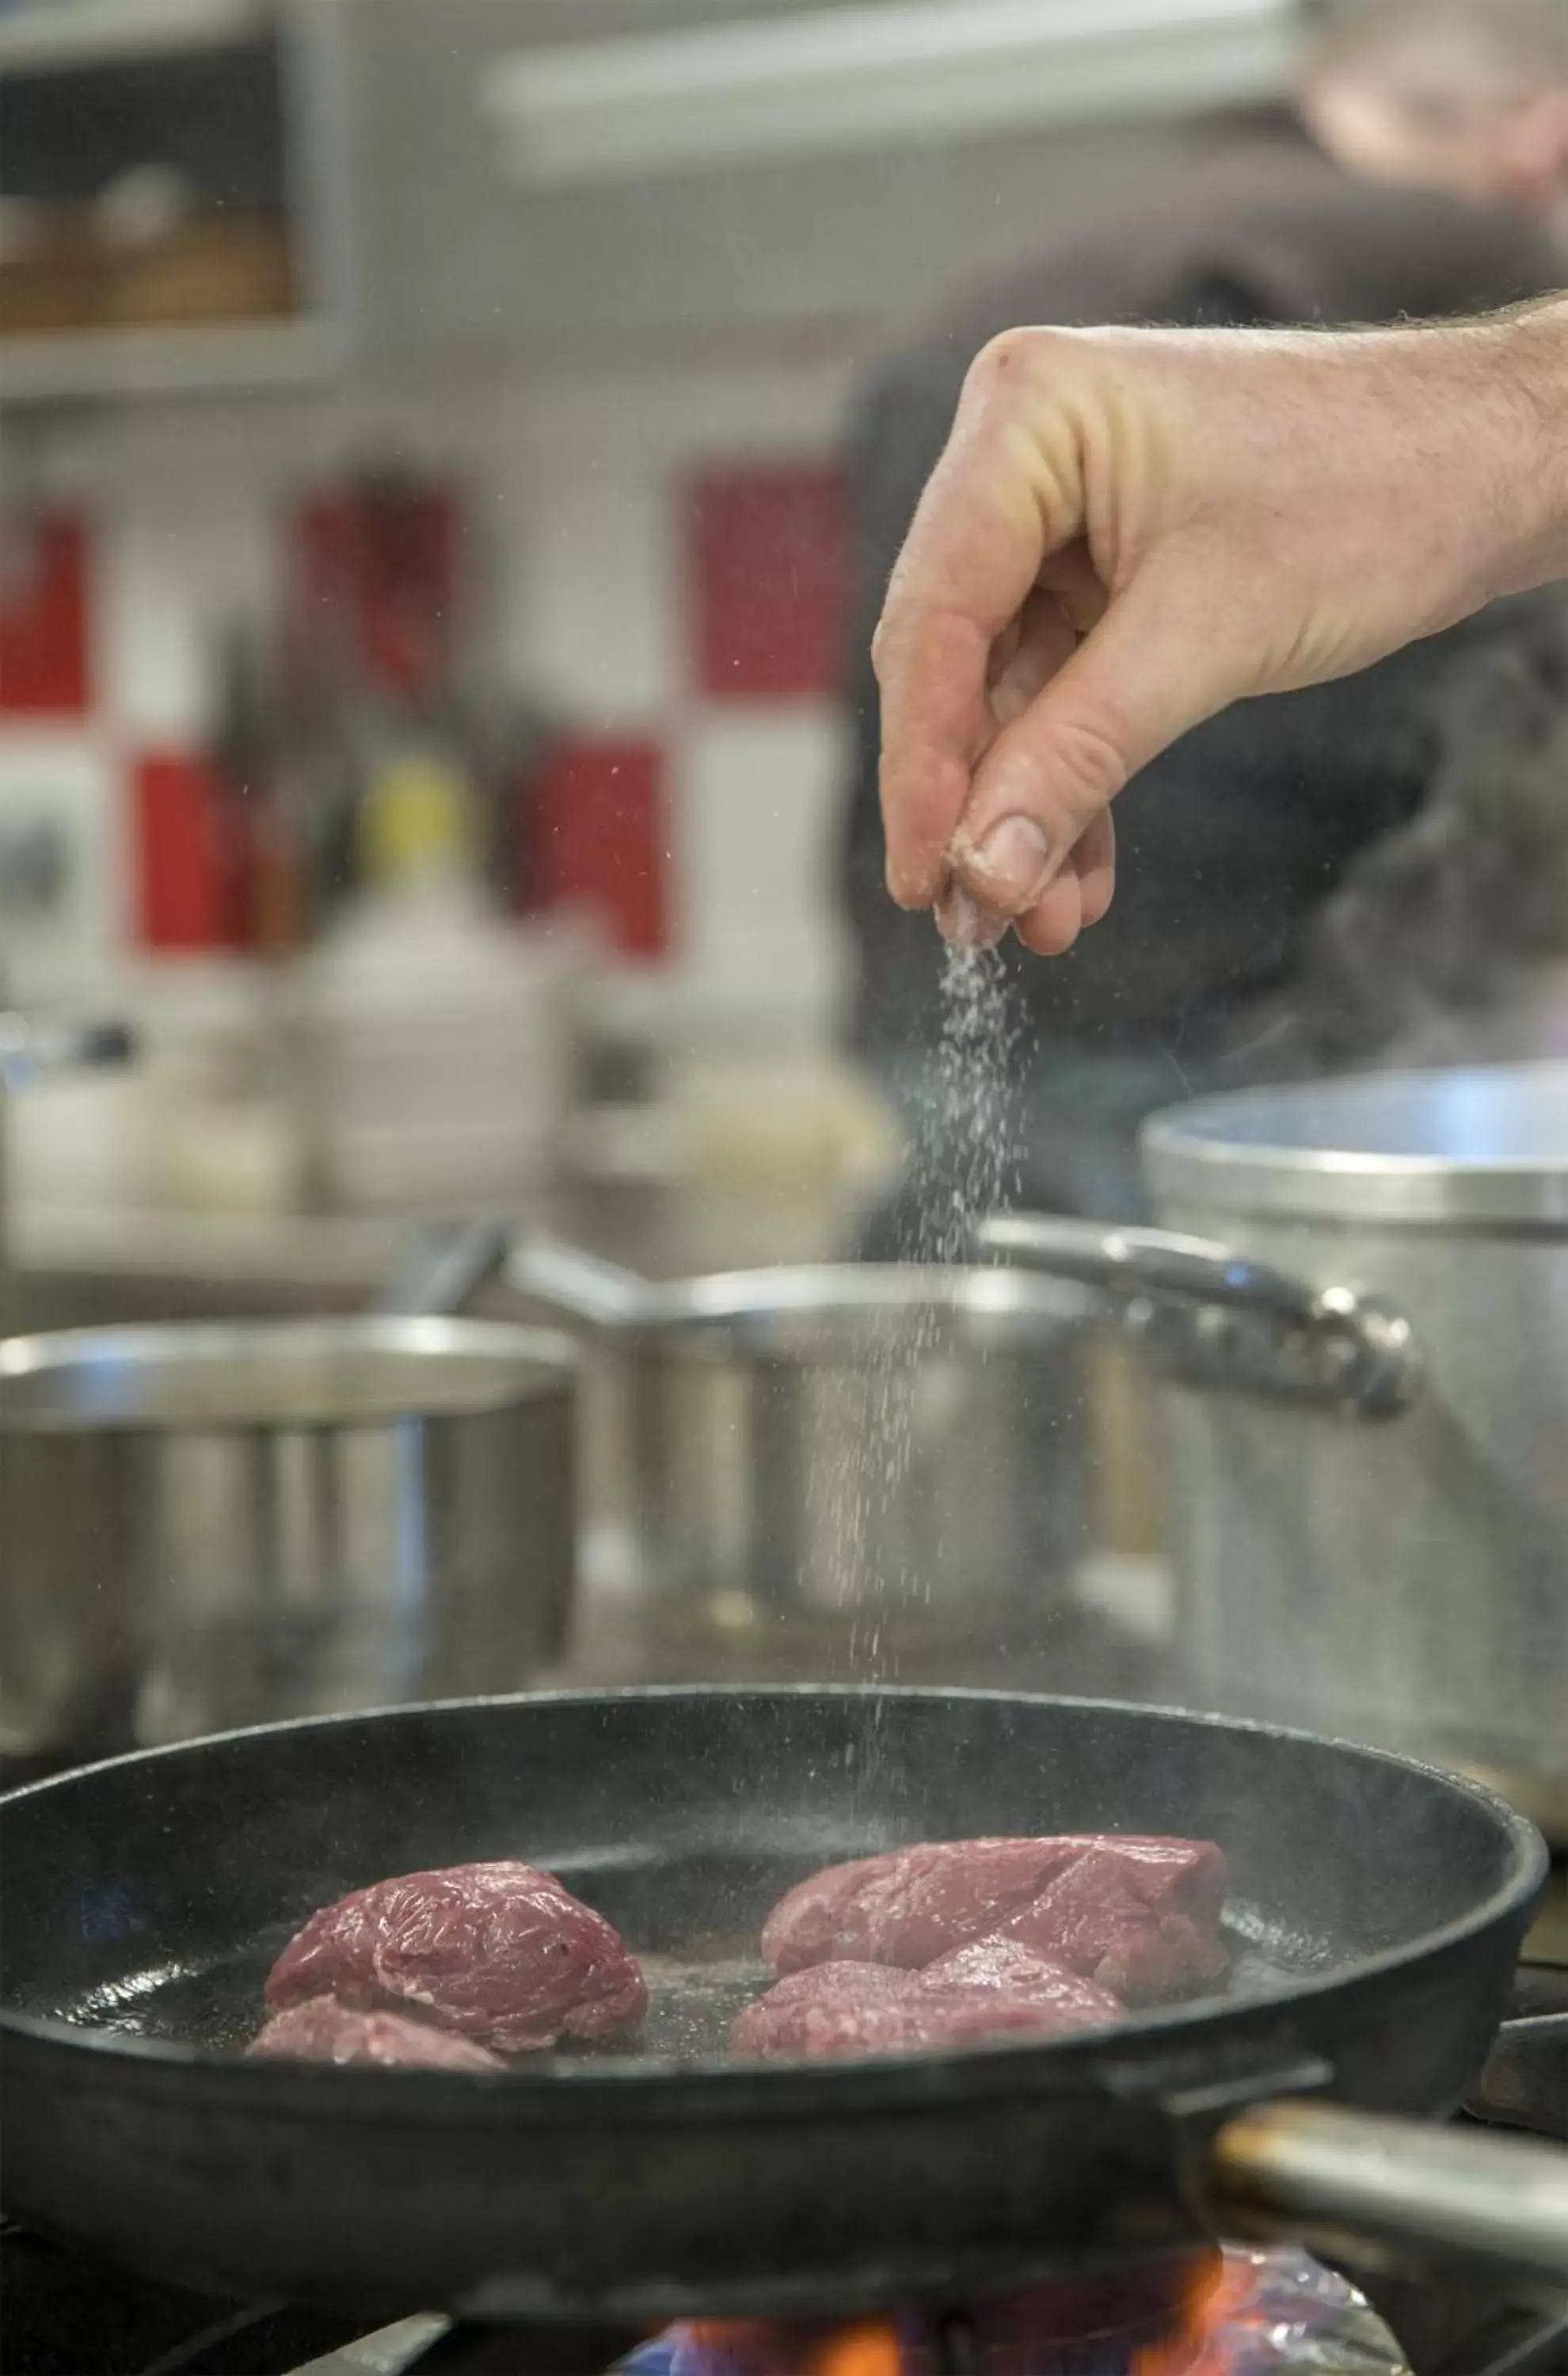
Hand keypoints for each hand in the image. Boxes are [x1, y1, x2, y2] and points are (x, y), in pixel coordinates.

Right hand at [873, 308, 1567, 952]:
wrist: (1496, 461)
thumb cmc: (1378, 486)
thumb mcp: (1212, 633)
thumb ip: (1080, 753)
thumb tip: (982, 872)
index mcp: (1027, 417)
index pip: (935, 617)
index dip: (920, 764)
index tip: (924, 879)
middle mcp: (1021, 457)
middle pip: (953, 663)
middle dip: (974, 803)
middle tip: (975, 920)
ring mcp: (1060, 519)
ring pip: (1005, 698)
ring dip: (1024, 814)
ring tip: (1041, 923)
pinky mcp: (1104, 575)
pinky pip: (1061, 697)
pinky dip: (1073, 785)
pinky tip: (1077, 878)